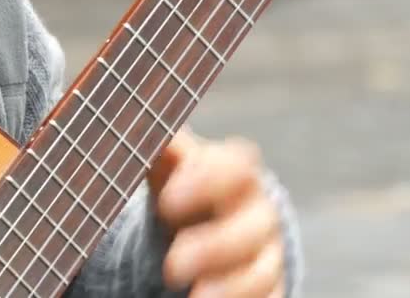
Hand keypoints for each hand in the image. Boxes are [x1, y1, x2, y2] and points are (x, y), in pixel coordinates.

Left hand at [147, 127, 283, 297]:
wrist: (201, 219)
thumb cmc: (181, 186)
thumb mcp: (167, 165)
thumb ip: (159, 147)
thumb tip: (141, 129)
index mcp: (235, 174)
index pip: (238, 168)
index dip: (208, 181)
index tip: (166, 201)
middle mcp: (256, 211)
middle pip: (255, 225)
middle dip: (215, 247)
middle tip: (173, 266)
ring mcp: (265, 251)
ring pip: (263, 270)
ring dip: (231, 285)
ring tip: (196, 297)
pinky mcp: (266, 286)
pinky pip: (268, 297)